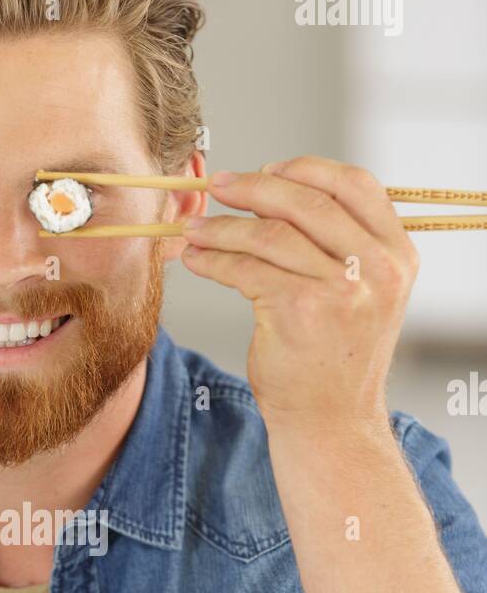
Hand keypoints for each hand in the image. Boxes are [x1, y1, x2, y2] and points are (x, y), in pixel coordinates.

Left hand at [180, 156, 419, 435]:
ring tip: (194, 229)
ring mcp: (341, 290)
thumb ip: (341, 245)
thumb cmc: (334, 359)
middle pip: (307, 201)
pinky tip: (197, 260)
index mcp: (398, 255)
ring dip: (223, 227)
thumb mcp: (361, 294)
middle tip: (219, 187)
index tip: (268, 169)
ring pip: (270, 234)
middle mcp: (377, 269)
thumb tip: (278, 191)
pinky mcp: (299, 310)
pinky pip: (246, 269)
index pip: (355, 184)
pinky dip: (214, 260)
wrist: (330, 423)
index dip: (306, 169)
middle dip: (254, 188)